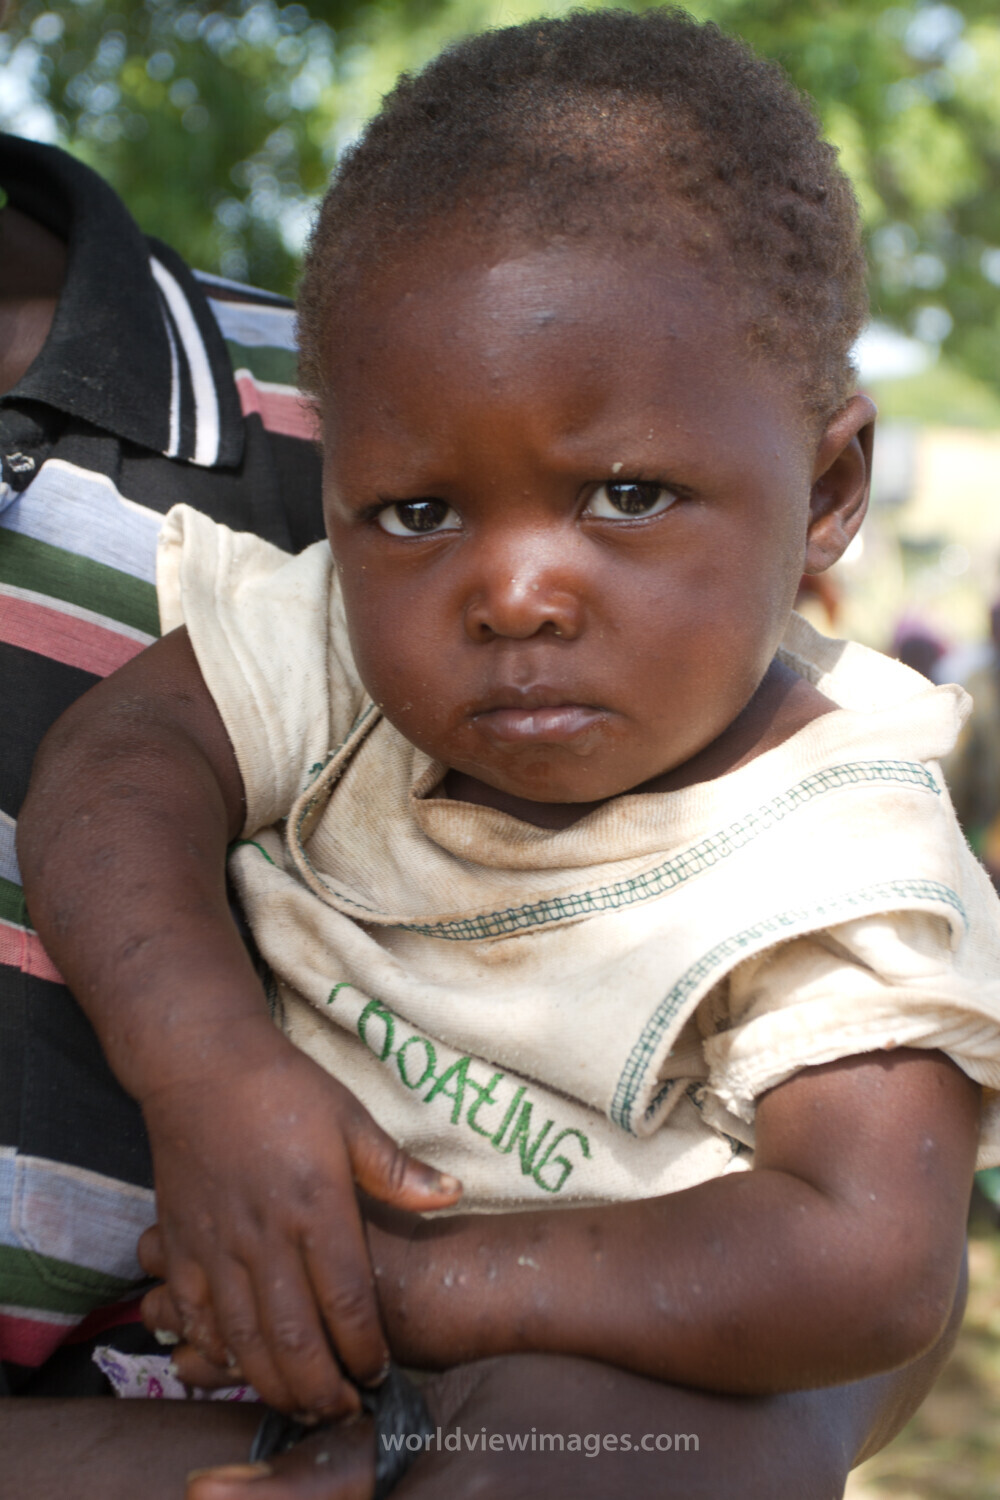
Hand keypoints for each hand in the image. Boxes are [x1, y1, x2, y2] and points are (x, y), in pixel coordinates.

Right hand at [138, 1015, 460, 1418]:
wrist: (200, 1066)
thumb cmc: (284, 1089)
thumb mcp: (350, 1118)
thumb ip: (396, 1171)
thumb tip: (453, 1196)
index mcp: (316, 1206)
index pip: (347, 1300)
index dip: (365, 1348)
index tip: (379, 1372)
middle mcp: (265, 1236)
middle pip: (295, 1339)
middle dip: (323, 1388)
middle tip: (343, 1409)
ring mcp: (216, 1246)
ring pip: (244, 1341)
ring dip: (275, 1383)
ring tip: (302, 1403)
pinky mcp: (177, 1245)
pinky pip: (194, 1318)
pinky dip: (216, 1350)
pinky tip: (238, 1363)